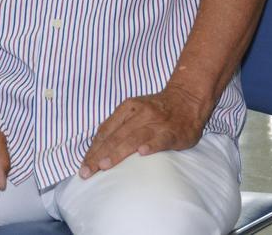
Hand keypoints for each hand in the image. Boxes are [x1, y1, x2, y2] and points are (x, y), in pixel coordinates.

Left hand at [79, 84, 209, 178]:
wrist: (187, 99)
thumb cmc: (156, 110)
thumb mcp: (135, 110)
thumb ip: (118, 125)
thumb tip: (96, 149)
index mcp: (128, 108)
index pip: (106, 130)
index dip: (93, 149)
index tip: (84, 167)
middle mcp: (140, 113)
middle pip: (116, 136)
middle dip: (99, 155)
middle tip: (87, 172)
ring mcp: (156, 122)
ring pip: (134, 137)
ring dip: (118, 152)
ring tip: (105, 165)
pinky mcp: (172, 132)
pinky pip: (160, 139)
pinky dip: (151, 145)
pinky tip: (142, 153)